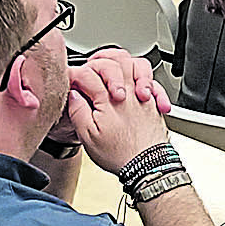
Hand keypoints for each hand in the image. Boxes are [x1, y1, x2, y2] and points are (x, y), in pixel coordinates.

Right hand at [64, 49, 171, 173]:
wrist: (149, 166)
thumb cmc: (120, 154)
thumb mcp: (88, 136)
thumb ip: (78, 110)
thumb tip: (73, 94)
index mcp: (108, 98)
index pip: (88, 74)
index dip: (75, 75)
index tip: (70, 82)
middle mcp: (128, 91)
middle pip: (114, 60)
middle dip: (99, 59)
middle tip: (89, 66)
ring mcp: (143, 95)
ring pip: (137, 64)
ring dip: (124, 63)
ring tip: (113, 69)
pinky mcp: (154, 103)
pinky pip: (155, 82)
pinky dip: (147, 79)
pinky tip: (140, 86)